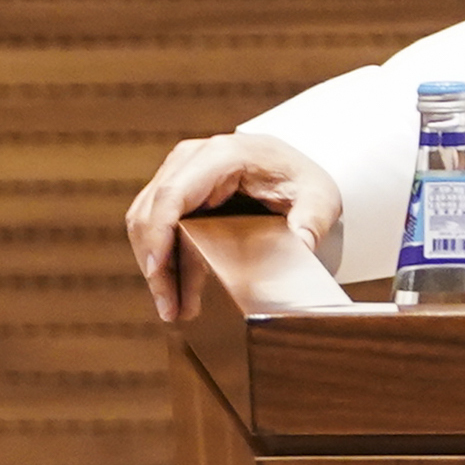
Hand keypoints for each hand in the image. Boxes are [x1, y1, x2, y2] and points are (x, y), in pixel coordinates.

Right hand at [126, 133, 344, 321]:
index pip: (173, 194)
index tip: (157, 272)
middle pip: (151, 211)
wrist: (294, 169)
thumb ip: (311, 221)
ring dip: (154, 266)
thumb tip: (300, 245)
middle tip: (169, 309)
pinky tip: (175, 289)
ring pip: (145, 220)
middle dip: (155, 264)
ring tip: (172, 307)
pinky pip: (155, 224)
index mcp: (224, 155)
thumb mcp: (319, 199)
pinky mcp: (176, 188)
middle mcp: (193, 157)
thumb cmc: (303, 182)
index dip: (158, 234)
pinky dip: (160, 258)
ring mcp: (179, 170)